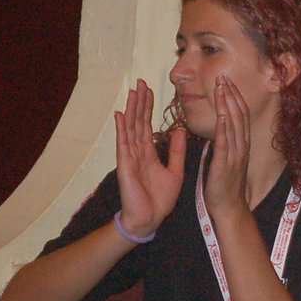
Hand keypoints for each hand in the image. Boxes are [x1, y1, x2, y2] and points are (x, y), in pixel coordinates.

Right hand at [114, 79, 185, 237]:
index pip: (147, 125)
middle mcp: (137, 152)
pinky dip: (122, 129)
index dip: (148, 108)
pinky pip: (123, 144)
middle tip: (140, 82)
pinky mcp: (125, 165)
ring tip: (133, 91)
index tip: (150, 90)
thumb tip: (180, 131)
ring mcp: (130, 157)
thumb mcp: (175, 170)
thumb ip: (177, 151)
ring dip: (132, 109)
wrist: (151, 219)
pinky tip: (120, 114)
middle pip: (138, 122)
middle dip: (140, 102)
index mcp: (148, 153)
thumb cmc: (160, 199)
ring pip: (130, 128)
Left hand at [201, 76, 252, 218]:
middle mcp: (241, 146)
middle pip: (238, 115)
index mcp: (240, 144)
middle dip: (231, 95)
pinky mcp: (226, 165)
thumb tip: (220, 127)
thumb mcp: (226, 158)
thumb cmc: (224, 184)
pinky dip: (225, 129)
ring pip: (233, 125)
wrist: (229, 207)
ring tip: (221, 88)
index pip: (239, 115)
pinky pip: (226, 144)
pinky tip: (222, 115)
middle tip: (223, 77)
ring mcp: (235, 155)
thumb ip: (225, 142)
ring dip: (227, 105)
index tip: (226, 81)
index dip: (234, 97)